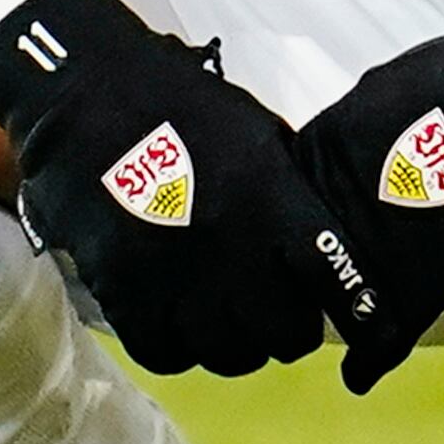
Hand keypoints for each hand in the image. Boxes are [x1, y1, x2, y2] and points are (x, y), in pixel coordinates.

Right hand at [0, 0, 372, 378]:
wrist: (81, 90)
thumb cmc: (175, 102)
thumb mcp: (254, 132)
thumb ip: (289, 191)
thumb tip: (320, 242)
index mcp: (270, 194)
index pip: (334, 274)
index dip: (359, 312)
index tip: (362, 325)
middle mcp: (230, 240)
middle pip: (282, 333)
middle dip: (285, 332)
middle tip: (272, 317)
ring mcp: (174, 270)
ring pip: (226, 353)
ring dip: (233, 345)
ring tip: (224, 323)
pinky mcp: (122, 288)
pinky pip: (166, 353)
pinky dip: (178, 347)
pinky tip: (177, 323)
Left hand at [288, 0, 443, 396]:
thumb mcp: (381, 91)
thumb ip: (347, 135)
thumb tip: (330, 163)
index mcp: (321, 147)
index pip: (277, 203)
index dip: (280, 226)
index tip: (285, 240)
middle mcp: (336, 199)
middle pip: (294, 258)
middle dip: (295, 278)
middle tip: (300, 294)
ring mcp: (379, 241)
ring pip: (335, 299)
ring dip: (333, 316)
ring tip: (335, 327)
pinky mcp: (427, 276)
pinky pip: (384, 331)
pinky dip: (371, 358)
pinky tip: (360, 374)